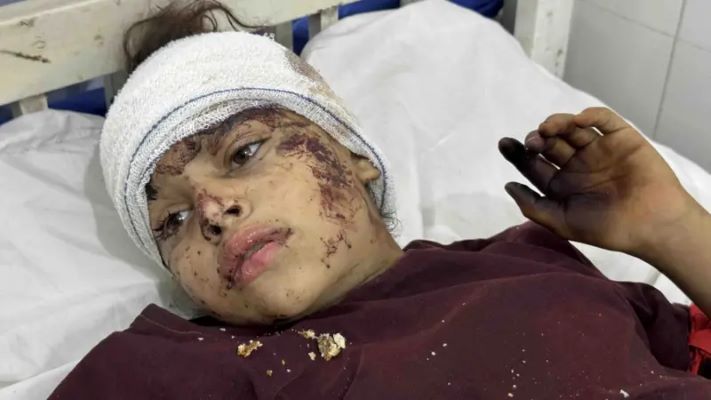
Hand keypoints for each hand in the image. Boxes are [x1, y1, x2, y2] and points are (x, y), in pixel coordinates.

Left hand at [498, 107, 703, 255]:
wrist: (651, 225)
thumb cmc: (607, 228)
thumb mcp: (561, 222)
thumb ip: (532, 205)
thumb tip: (507, 185)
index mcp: (560, 183)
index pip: (533, 164)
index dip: (518, 153)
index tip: (504, 144)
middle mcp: (576, 164)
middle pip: (549, 143)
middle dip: (536, 139)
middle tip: (532, 142)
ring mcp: (598, 150)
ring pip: (571, 129)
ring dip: (557, 123)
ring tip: (548, 129)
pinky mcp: (621, 138)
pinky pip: (603, 120)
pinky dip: (589, 116)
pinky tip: (577, 121)